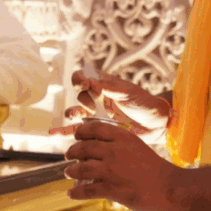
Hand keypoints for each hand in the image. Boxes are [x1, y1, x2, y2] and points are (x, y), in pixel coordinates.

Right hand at [50, 71, 170, 145]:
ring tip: (73, 117)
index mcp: (104, 84)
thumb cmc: (145, 103)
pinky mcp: (96, 130)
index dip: (80, 80)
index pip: (83, 77)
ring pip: (76, 112)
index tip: (85, 86)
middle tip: (92, 106)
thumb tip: (89, 79)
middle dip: (82, 99)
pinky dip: (65, 131)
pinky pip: (78, 130)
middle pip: (79, 94)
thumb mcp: (128, 93)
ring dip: (71, 114)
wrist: (157, 124)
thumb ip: (108, 87)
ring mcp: (96, 114)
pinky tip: (54, 133)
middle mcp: (97, 98)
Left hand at [64, 121, 180, 210]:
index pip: (94, 128)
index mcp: (122, 137)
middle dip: (73, 151)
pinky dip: (77, 192)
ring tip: (68, 172)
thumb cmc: (157, 168)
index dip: (81, 132)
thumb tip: (103, 149)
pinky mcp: (111, 188)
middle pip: (84, 147)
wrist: (171, 187)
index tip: (76, 136)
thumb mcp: (138, 147)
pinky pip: (87, 189)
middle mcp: (113, 150)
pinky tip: (71, 194)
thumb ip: (121, 146)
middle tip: (68, 155)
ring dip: (72, 171)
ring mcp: (111, 169)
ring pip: (81, 168)